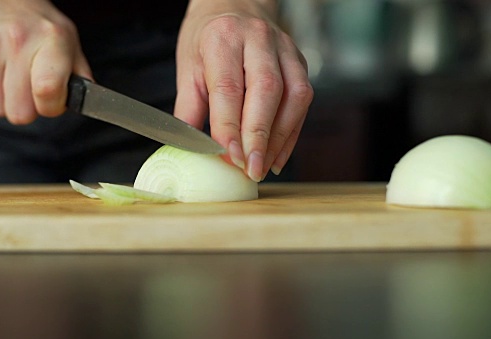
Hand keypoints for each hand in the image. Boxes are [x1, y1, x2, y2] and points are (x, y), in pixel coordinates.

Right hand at [0, 0, 90, 123]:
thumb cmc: (38, 26)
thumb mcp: (69, 42)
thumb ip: (81, 76)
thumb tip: (88, 103)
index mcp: (51, 39)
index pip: (47, 91)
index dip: (51, 107)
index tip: (51, 100)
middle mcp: (18, 40)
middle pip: (19, 112)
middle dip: (28, 108)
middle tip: (30, 89)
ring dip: (7, 101)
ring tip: (13, 78)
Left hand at [174, 0, 312, 181]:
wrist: (234, 5)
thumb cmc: (207, 39)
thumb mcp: (188, 68)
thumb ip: (189, 109)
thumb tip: (190, 151)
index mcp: (223, 38)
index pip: (229, 88)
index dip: (230, 127)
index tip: (230, 158)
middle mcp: (258, 39)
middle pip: (266, 91)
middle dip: (260, 136)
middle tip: (252, 169)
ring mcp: (284, 48)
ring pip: (293, 95)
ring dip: (281, 138)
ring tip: (265, 166)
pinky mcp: (300, 61)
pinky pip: (303, 99)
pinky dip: (292, 131)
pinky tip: (278, 154)